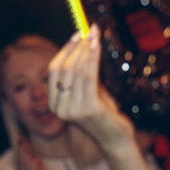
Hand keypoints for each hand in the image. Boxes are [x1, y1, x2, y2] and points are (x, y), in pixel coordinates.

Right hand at [48, 27, 136, 155]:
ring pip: (76, 71)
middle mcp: (60, 108)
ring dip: (86, 50)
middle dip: (76, 47)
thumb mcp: (89, 90)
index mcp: (54, 104)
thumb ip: (83, 71)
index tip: (77, 35)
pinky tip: (97, 47)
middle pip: (63, 69)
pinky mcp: (89, 109)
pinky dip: (93, 58)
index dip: (65, 50)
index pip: (53, 70)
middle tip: (88, 32)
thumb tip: (86, 40)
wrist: (115, 138)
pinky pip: (89, 77)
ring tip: (95, 36)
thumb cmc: (103, 112)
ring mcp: (73, 110)